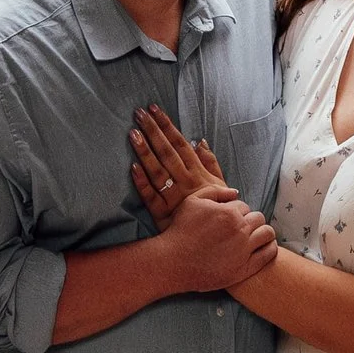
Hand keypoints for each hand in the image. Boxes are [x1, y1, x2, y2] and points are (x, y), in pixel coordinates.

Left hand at [130, 104, 227, 227]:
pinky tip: (132, 168)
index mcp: (198, 174)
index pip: (181, 144)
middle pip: (167, 153)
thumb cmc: (218, 212)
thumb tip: (199, 141)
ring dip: (145, 152)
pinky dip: (142, 182)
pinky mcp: (163, 215)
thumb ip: (211, 163)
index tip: (155, 110)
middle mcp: (186, 183)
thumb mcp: (220, 186)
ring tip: (133, 133)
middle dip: (153, 131)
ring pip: (158, 171)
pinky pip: (151, 197)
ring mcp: (174, 198)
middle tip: (139, 114)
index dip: (167, 126)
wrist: (218, 242)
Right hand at [157, 175, 276, 293]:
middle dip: (250, 220)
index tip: (229, 220)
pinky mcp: (245, 268)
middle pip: (258, 218)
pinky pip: (269, 253)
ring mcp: (244, 250)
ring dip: (263, 232)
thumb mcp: (192, 201)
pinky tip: (264, 247)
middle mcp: (239, 230)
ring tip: (255, 236)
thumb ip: (215, 192)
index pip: (244, 206)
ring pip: (267, 233)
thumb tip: (236, 192)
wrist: (172, 261)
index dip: (236, 212)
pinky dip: (270, 247)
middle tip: (240, 229)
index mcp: (229, 212)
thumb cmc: (180, 230)